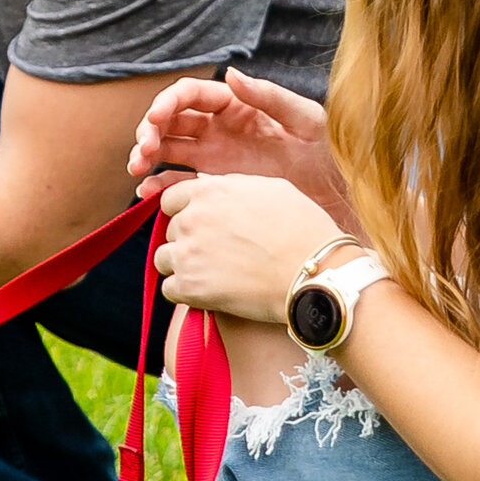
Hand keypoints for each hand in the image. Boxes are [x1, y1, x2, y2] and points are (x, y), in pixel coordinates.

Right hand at [129, 67, 347, 219]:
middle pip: (171, 121)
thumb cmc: (328, 153)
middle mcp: (219, 128)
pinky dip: (159, 187)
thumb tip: (229, 74)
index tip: (155, 119)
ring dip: (146, 155)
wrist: (338, 198)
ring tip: (138, 169)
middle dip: (149, 131)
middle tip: (143, 151)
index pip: (190, 95)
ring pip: (168, 150)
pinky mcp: (215, 186)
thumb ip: (268, 96)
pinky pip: (179, 184)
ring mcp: (214, 158)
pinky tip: (147, 194)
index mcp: (236, 105)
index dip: (167, 103)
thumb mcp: (305, 119)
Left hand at [153, 174, 348, 323]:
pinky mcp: (190, 287)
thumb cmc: (304, 230)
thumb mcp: (272, 189)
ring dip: (182, 267)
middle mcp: (192, 218)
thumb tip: (213, 186)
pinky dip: (185, 294)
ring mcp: (188, 253)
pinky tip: (210, 294)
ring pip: (164, 259)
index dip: (184, 213)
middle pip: (171, 230)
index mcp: (209, 191)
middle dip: (188, 241)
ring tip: (211, 275)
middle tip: (215, 255)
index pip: (171, 199)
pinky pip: (170, 290)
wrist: (316, 275)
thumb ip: (234, 186)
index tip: (200, 227)